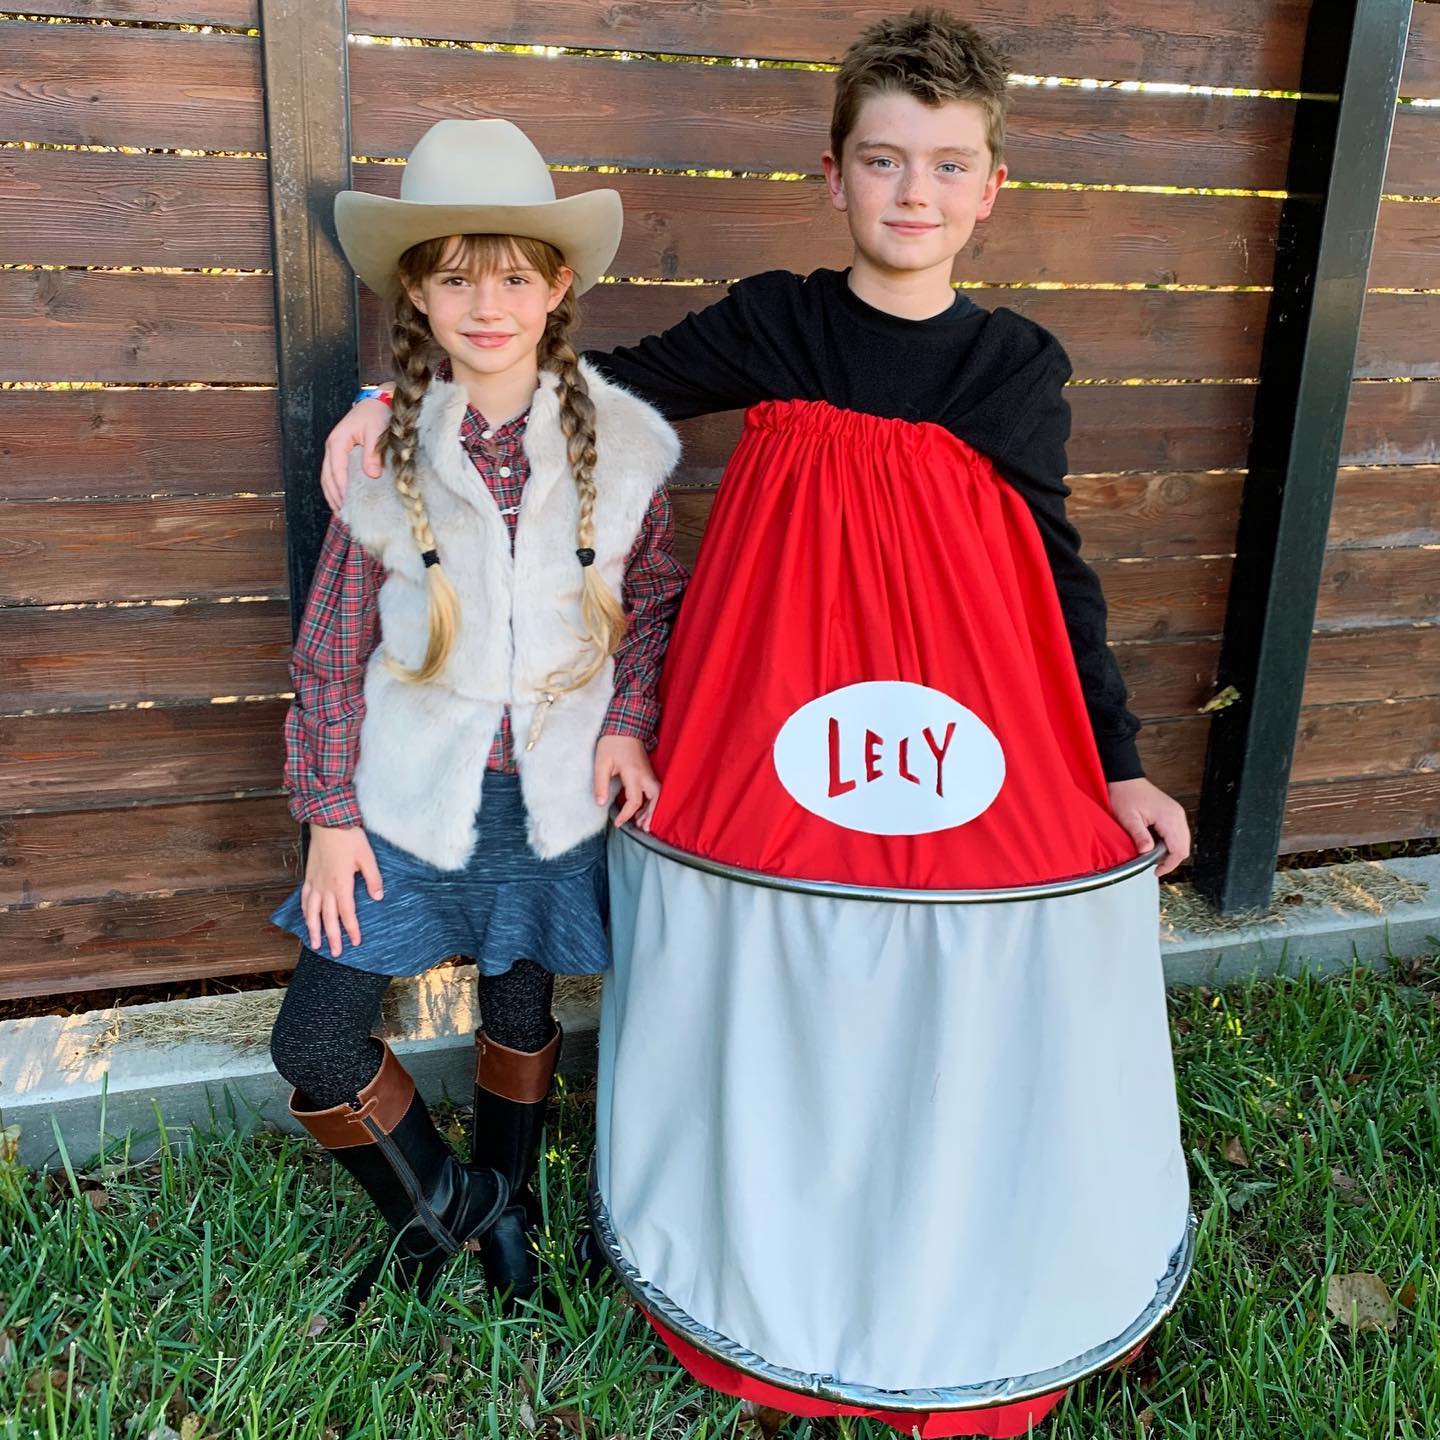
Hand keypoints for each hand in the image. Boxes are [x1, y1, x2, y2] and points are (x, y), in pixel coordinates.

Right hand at [302, 824, 383, 956]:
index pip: (346, 913)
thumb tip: (378, 897)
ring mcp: (314, 882)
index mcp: (341, 884)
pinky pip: (304, 898)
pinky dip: (304, 910)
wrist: (328, 821)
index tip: (355, 942)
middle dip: (332, 937)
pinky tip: (305, 917)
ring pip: (311, 911)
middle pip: (327, 918)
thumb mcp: (368, 857)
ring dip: (313, 929)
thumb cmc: (349, 837)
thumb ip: (373, 879)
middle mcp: (325, 887)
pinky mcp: (309, 875)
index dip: (351, 929)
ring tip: (314, 943)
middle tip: (335, 953)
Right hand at [320, 394, 392, 512]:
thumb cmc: (378, 414)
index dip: (341, 489)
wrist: (380, 401)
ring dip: (332, 495)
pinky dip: (336, 488)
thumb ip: (373, 453)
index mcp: (338, 441)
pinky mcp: (340, 452)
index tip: (348, 505)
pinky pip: (333, 473)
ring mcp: (334, 449)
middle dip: (334, 497)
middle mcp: (332, 446)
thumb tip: (371, 474)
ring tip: (341, 512)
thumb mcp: (377, 431)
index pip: (336, 471)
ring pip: (327, 477)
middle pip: (327, 477)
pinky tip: (342, 499)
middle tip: (344, 515)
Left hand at [594, 735, 661, 830]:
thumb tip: (601, 804)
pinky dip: (652, 801)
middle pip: (656, 798)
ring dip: (653, 809)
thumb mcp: (601, 764)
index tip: (618, 823)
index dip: (627, 815)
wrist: (624, 726)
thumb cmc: (611, 743)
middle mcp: (645, 775)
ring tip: (644, 822)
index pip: (634, 801)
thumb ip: (601, 785)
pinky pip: (654, 790)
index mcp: (633, 774)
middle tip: (642, 828)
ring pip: (658, 794)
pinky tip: (643, 808)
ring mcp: (648, 772)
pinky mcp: (648, 771)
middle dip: (651, 814)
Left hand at [1107, 777, 1190, 877]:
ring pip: (1181, 841)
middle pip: (1183, 847)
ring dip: (1169, 851)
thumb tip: (1147, 852)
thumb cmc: (1125, 794)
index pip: (1179, 849)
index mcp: (1170, 818)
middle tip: (1153, 865)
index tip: (1157, 871)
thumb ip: (1139, 835)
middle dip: (1170, 859)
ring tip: (1152, 855)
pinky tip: (1154, 844)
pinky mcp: (1172, 813)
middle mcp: (1178, 816)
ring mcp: (1176, 814)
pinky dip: (1168, 842)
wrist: (1125, 778)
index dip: (1169, 864)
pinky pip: (1176, 834)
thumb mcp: (1128, 818)